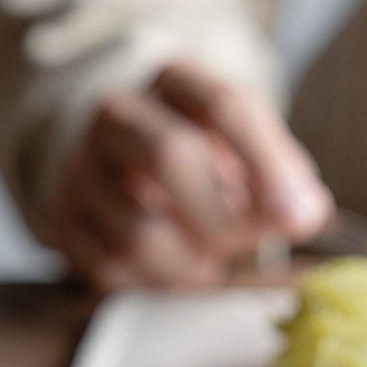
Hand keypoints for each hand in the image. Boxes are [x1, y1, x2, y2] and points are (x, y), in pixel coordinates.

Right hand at [48, 61, 333, 289]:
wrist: (129, 172)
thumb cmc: (212, 165)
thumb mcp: (254, 154)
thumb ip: (286, 178)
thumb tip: (304, 212)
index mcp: (176, 84)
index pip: (224, 108)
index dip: (268, 165)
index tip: (302, 216)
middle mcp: (117, 115)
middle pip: (169, 156)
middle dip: (223, 218)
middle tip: (246, 244)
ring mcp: (80, 166)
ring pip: (142, 231)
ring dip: (191, 263)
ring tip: (207, 257)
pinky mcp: (62, 218)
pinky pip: (115, 268)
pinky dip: (157, 282)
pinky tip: (171, 266)